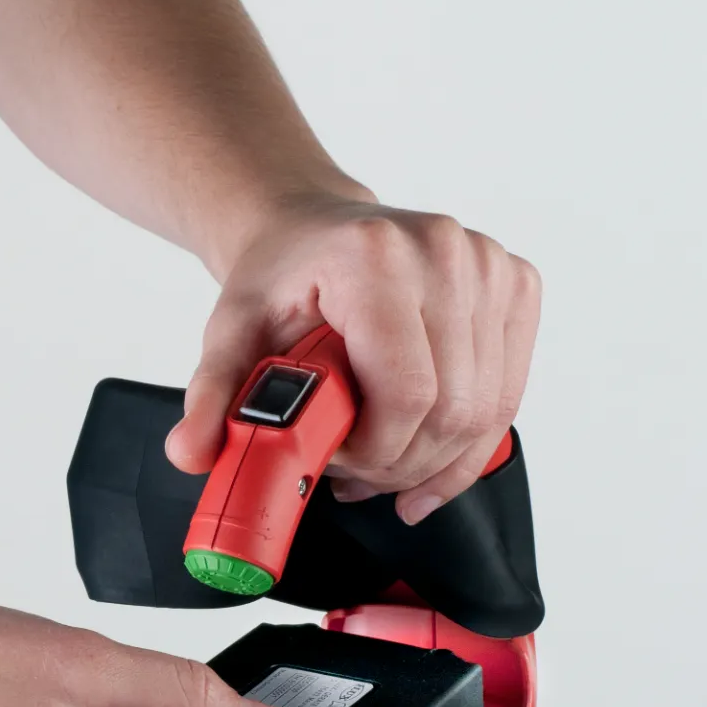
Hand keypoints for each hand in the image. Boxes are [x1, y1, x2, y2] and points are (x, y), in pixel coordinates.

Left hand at [165, 187, 540, 522]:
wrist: (310, 231)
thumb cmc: (279, 283)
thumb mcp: (230, 337)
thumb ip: (212, 398)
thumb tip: (190, 453)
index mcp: (376, 258)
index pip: (407, 393)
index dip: (377, 451)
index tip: (337, 460)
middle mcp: (445, 251)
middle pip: (453, 410)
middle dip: (402, 466)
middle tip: (356, 474)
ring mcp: (488, 265)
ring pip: (486, 412)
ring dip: (435, 463)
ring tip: (384, 466)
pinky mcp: (516, 284)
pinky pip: (508, 395)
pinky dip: (468, 443)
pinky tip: (426, 456)